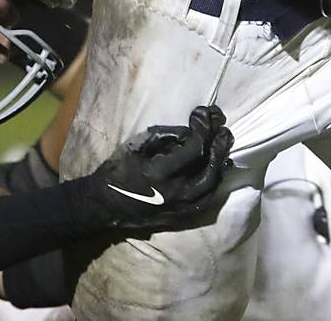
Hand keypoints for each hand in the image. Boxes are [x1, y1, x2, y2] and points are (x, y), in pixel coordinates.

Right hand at [81, 104, 232, 232]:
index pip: (194, 149)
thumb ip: (163, 135)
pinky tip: (220, 168)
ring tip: (224, 144)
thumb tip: (189, 130)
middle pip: (209, 169)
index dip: (203, 128)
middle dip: (219, 145)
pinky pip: (206, 199)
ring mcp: (180, 208)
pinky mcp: (181, 217)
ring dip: (221, 162)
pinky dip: (216, 182)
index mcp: (160, 172)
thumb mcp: (136, 145)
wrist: (106, 205)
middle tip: (223, 127)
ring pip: (212, 185)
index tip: (202, 113)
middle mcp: (174, 193)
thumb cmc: (118, 169)